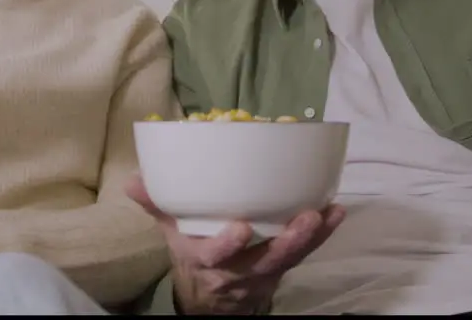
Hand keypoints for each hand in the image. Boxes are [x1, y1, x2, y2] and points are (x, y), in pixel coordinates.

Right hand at [125, 174, 344, 314]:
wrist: (211, 294)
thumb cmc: (194, 251)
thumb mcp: (171, 232)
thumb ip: (157, 205)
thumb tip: (134, 178)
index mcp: (206, 259)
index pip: (215, 257)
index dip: (227, 245)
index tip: (240, 227)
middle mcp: (237, 270)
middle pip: (265, 260)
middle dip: (287, 243)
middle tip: (306, 219)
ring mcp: (263, 271)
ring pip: (289, 258)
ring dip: (310, 238)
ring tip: (326, 213)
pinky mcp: (282, 267)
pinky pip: (304, 254)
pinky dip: (322, 235)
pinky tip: (337, 212)